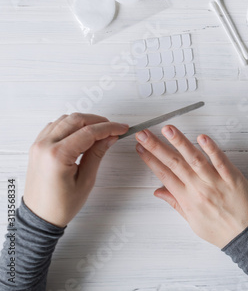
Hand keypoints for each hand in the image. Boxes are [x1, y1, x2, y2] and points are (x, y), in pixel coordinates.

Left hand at [24, 113, 128, 227]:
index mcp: (58, 155)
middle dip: (98, 121)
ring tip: (100, 132)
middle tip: (114, 128)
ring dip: (84, 121)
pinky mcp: (37, 146)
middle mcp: (45, 146)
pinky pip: (55, 126)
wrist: (40, 216)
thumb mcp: (86, 180)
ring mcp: (38, 145)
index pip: (88, 132)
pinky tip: (81, 134)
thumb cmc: (61, 204)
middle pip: (76, 120)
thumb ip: (97, 154)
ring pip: (65, 119)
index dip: (109, 128)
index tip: (122, 128)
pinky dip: (70, 125)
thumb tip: (110, 137)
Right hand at [135, 126, 247, 248]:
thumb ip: (176, 203)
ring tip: (167, 129)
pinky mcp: (233, 178)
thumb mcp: (193, 221)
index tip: (140, 148)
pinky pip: (221, 161)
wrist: (246, 237)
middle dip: (157, 147)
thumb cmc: (220, 230)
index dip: (150, 160)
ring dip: (180, 143)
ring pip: (194, 159)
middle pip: (174, 164)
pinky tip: (201, 137)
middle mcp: (198, 188)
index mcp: (187, 199)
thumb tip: (158, 191)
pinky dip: (211, 149)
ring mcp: (215, 182)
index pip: (164, 175)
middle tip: (143, 134)